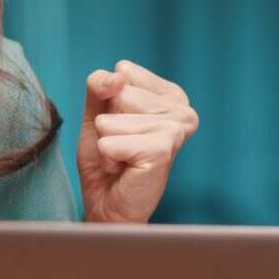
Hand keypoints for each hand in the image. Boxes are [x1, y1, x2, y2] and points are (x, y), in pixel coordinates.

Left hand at [76, 60, 198, 223]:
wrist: (110, 206)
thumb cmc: (107, 160)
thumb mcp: (97, 114)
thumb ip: (100, 86)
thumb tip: (117, 77)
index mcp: (171, 94)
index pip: (122, 72)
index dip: (109, 102)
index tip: (123, 128)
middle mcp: (181, 109)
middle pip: (117, 94)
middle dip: (108, 124)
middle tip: (122, 147)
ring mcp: (175, 128)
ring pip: (110, 120)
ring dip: (107, 142)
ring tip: (123, 158)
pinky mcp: (162, 149)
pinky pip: (109, 142)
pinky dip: (107, 157)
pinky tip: (124, 168)